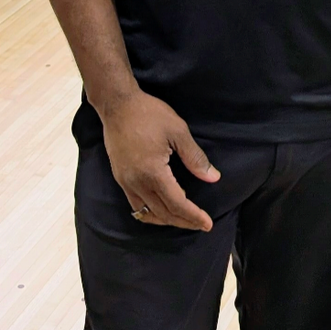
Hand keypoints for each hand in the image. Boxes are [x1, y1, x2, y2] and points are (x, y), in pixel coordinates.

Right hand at [101, 90, 220, 230]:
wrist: (117, 105)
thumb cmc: (149, 114)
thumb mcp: (178, 131)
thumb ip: (195, 157)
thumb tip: (213, 178)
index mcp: (153, 172)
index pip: (177, 204)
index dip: (193, 216)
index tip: (207, 224)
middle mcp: (137, 182)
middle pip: (163, 213)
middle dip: (184, 221)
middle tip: (200, 224)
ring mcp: (125, 182)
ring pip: (147, 213)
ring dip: (167, 220)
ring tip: (183, 218)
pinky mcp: (120, 178)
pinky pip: (135, 205)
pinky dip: (150, 212)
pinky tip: (160, 207)